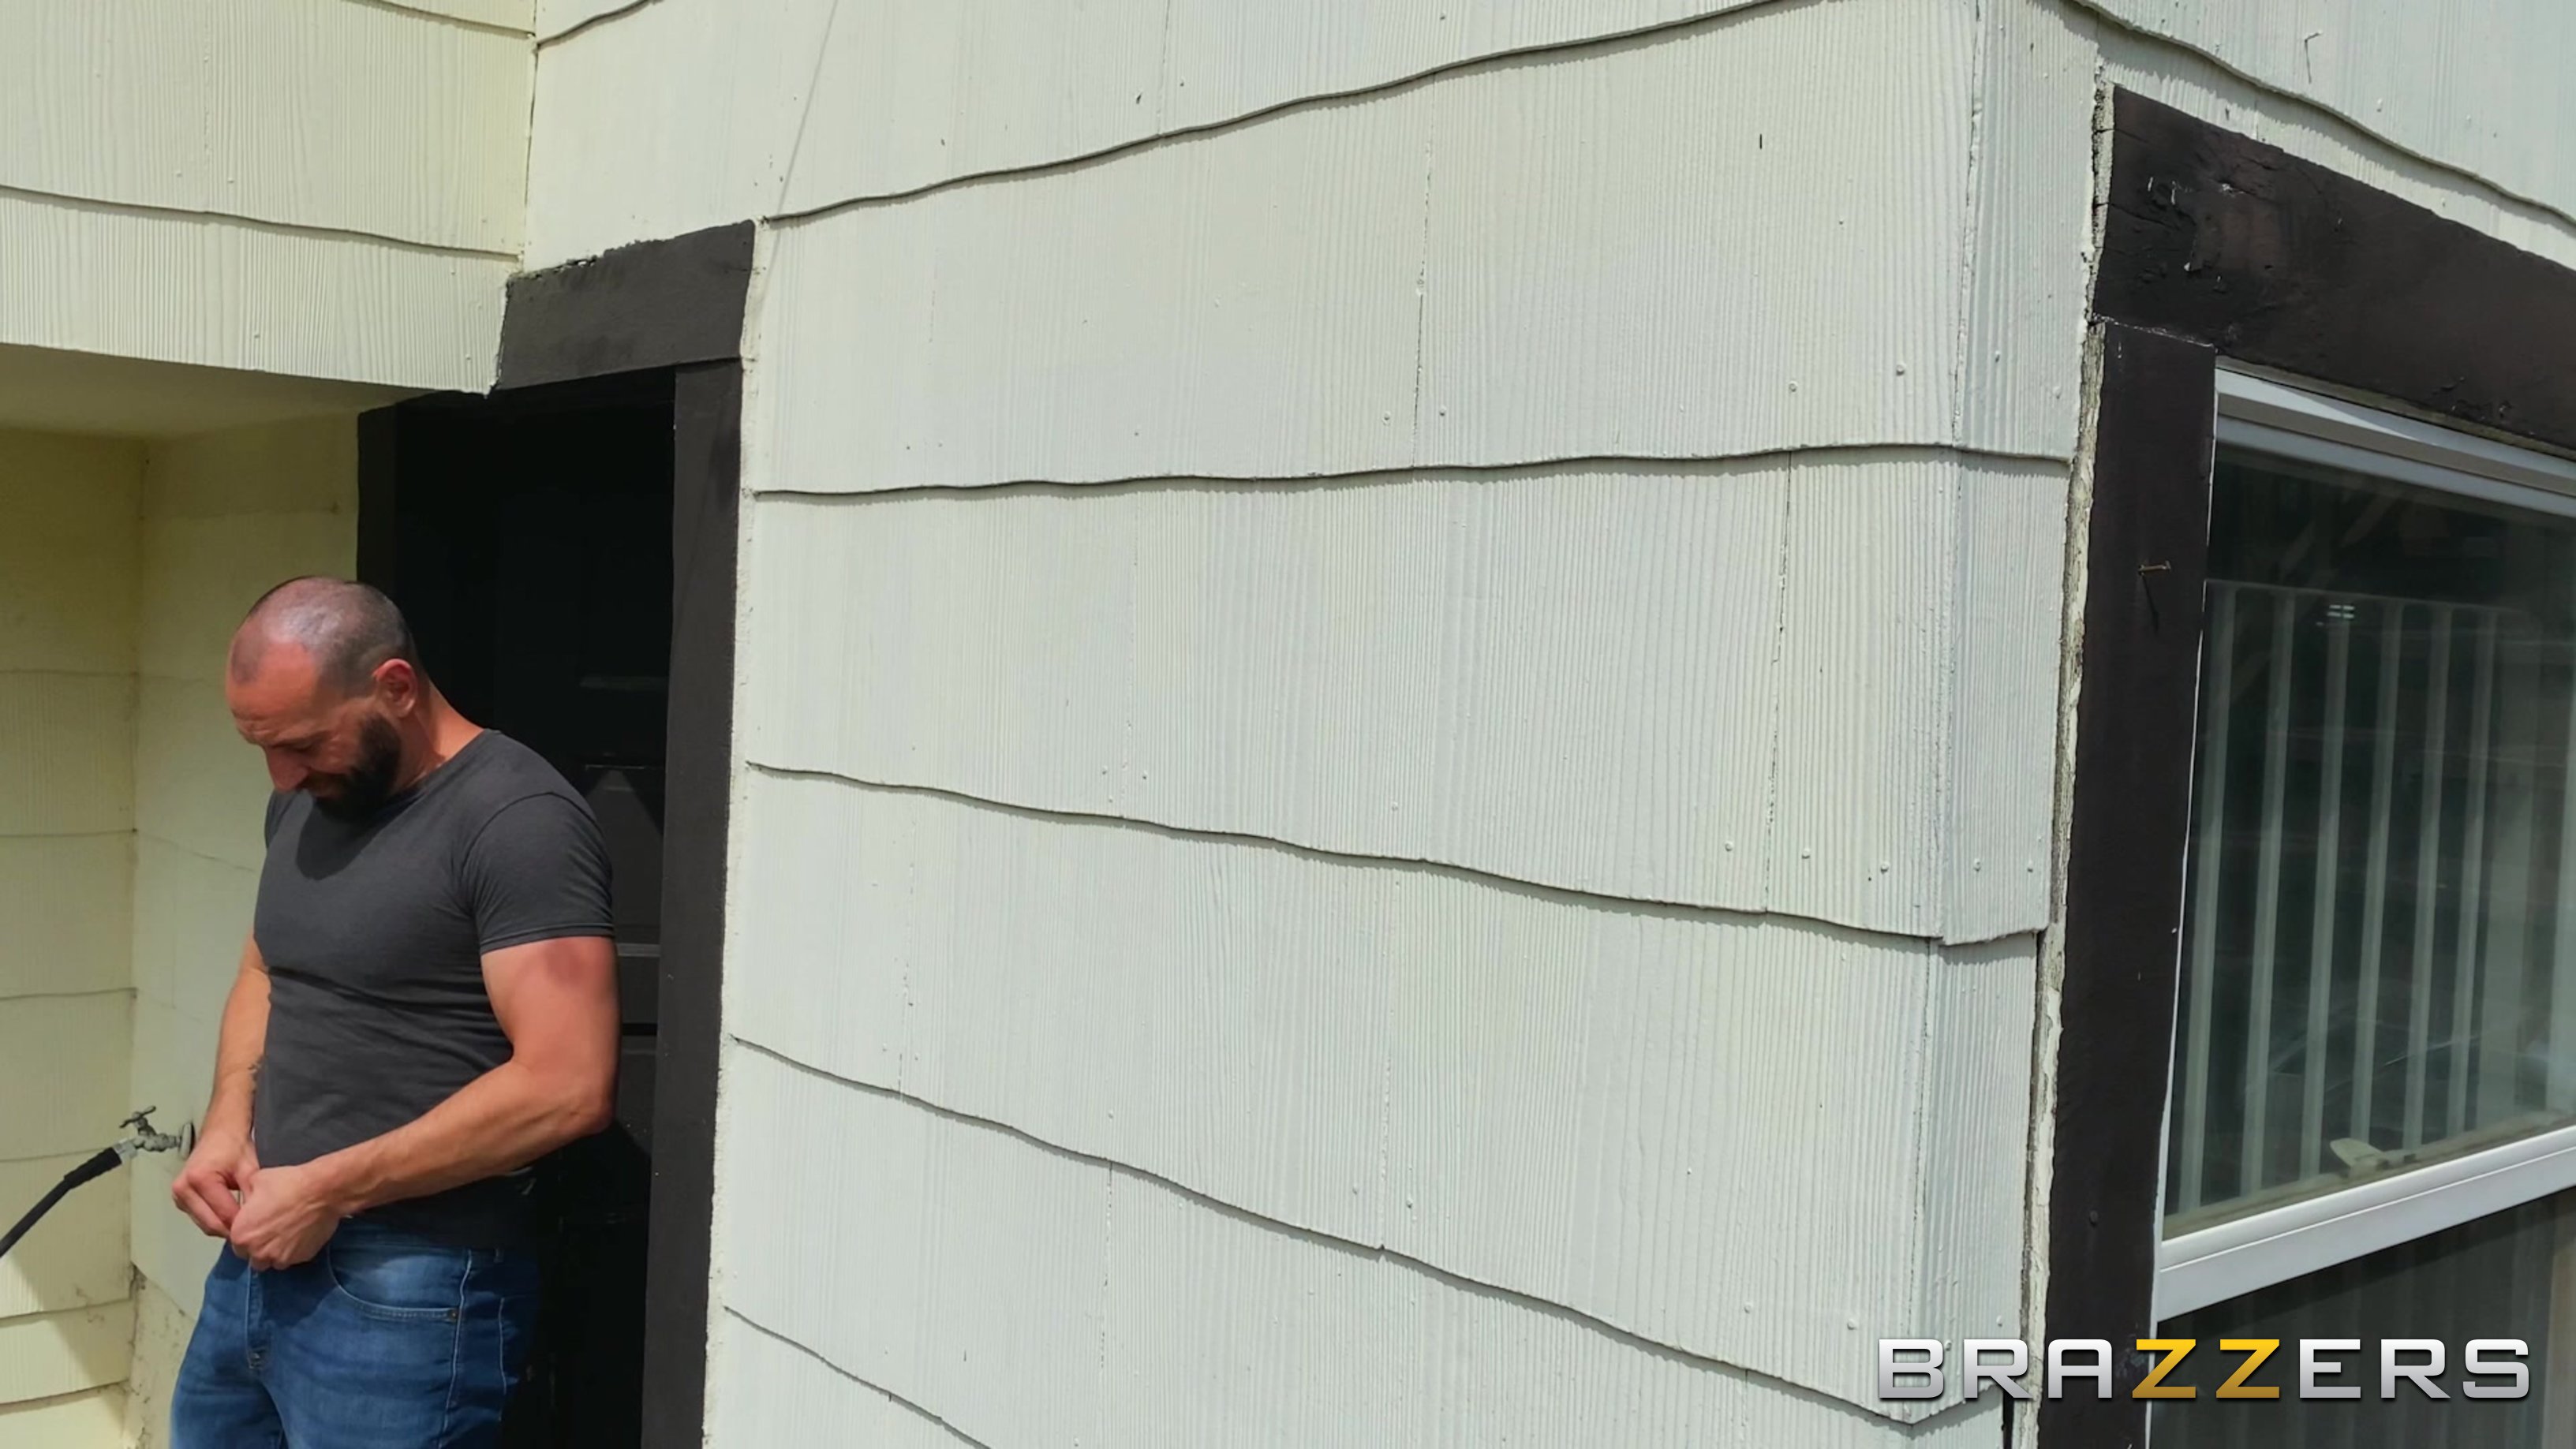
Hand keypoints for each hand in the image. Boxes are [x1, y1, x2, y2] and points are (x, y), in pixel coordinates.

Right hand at [171, 1131, 258, 1238]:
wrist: (219, 1133)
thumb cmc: (234, 1147)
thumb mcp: (249, 1170)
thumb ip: (253, 1196)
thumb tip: (259, 1220)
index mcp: (200, 1179)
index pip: (223, 1215)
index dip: (242, 1225)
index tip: (258, 1231)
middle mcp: (184, 1188)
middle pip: (211, 1224)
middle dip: (232, 1230)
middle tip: (252, 1234)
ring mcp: (179, 1195)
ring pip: (204, 1225)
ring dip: (223, 1228)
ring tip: (243, 1227)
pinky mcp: (180, 1199)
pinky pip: (199, 1218)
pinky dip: (215, 1221)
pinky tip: (230, 1219)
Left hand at [227, 1161, 346, 1270]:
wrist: (322, 1190)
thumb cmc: (288, 1184)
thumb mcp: (255, 1181)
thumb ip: (244, 1197)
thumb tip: (246, 1200)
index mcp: (241, 1236)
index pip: (237, 1244)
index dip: (247, 1234)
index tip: (257, 1224)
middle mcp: (258, 1253)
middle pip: (254, 1257)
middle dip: (260, 1246)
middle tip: (272, 1228)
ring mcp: (281, 1258)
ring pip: (274, 1261)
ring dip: (276, 1251)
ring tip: (287, 1233)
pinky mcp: (302, 1258)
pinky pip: (293, 1258)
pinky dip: (295, 1250)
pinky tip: (301, 1233)